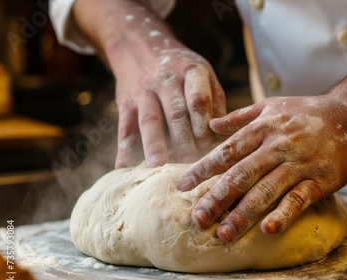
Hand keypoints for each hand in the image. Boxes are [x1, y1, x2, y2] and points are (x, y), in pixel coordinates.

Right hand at [114, 44, 225, 167]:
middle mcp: (166, 80)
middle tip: (191, 166)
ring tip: (159, 167)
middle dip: (184, 141)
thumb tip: (223, 136)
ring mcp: (143, 91)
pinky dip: (123, 148)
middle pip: (175, 114)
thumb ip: (215, 103)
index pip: (198, 100)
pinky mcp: (125, 102)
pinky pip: (125, 126)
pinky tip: (123, 167)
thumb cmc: (181, 69)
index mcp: (191, 72)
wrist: (139, 44)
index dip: (202, 125)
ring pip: (150, 120)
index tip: (208, 147)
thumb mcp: (204, 74)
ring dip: (154, 145)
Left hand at [180, 92, 346, 242]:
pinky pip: (299, 199)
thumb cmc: (308, 111)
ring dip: (243, 214)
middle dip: (216, 198)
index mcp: (263, 128)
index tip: (182, 186)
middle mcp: (278, 146)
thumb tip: (211, 124)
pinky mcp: (321, 179)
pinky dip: (283, 214)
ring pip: (266, 191)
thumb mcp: (271, 106)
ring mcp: (300, 164)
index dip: (203, 169)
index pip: (227, 151)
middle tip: (197, 219)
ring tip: (223, 235)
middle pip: (241, 175)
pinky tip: (267, 230)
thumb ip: (240, 116)